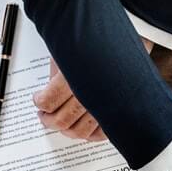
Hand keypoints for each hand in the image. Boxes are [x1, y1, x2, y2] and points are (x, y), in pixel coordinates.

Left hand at [34, 38, 152, 141]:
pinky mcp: (118, 112)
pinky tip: (82, 127)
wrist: (134, 35)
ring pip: (80, 132)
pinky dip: (89, 135)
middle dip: (49, 121)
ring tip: (61, 122)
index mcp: (75, 77)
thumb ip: (58, 75)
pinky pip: (101, 135)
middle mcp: (91, 95)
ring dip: (66, 130)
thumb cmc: (100, 40)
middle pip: (62, 121)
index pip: (49, 102)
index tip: (38, 100)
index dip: (40, 103)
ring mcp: (106, 106)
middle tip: (44, 116)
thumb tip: (48, 94)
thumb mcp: (70, 51)